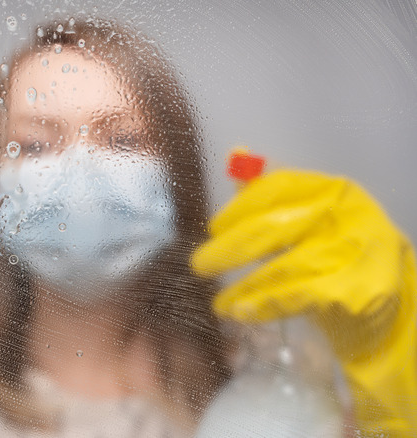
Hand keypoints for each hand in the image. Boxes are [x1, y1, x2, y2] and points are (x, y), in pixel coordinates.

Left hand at [192, 169, 416, 435]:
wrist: (393, 312)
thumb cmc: (340, 258)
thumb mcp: (311, 222)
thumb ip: (273, 197)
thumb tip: (235, 153)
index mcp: (336, 191)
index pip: (279, 188)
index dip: (241, 207)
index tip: (214, 226)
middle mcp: (348, 217)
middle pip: (272, 229)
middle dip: (229, 249)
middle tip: (199, 265)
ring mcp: (354, 254)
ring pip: (281, 268)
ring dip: (242, 288)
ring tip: (219, 303)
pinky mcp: (354, 292)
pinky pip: (293, 297)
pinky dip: (262, 306)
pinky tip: (242, 313)